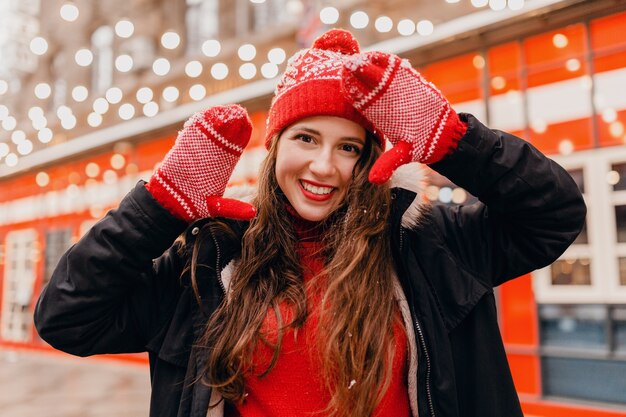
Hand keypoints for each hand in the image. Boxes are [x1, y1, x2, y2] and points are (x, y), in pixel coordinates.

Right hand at [146, 105, 255, 221]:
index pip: (233, 148)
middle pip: (222, 137)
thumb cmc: (192, 205)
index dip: (240, 136)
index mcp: (221, 168)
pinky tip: (203, 115)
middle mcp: (210, 157)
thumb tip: (253, 213)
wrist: (168, 202)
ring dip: (214, 119)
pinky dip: (195, 124)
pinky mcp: (182, 148)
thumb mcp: (215, 206)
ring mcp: (196, 151)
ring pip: (207, 132)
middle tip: (238, 112)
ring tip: (222, 110)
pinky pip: (190, 133)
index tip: (247, 125)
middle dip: (230, 124)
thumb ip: (234, 208)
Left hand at [341, 52, 466, 183]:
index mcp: (379, 114)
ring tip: (361, 57)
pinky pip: (395, 68)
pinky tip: (378, 56)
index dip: (352, 92)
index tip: (343, 84)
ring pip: (378, 73)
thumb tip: (374, 181)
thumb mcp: (403, 154)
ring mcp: (396, 88)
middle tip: (348, 65)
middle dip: (357, 74)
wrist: (443, 134)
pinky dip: (388, 62)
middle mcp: (384, 100)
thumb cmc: (420, 144)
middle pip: (366, 83)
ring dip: (370, 64)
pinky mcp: (410, 80)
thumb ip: (388, 164)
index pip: (360, 101)